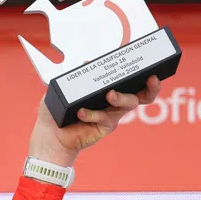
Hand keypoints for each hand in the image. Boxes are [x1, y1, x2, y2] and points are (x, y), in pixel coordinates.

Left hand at [27, 75, 161, 166]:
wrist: (49, 138)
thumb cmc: (56, 113)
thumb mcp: (63, 90)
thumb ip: (75, 75)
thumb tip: (87, 62)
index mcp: (108, 91)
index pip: (131, 81)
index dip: (144, 74)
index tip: (151, 66)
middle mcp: (114, 103)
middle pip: (142, 95)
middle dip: (151, 87)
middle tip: (151, 78)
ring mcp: (111, 116)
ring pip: (127, 105)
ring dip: (121, 97)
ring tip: (110, 93)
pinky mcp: (104, 129)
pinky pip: (104, 119)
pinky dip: (92, 113)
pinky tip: (81, 112)